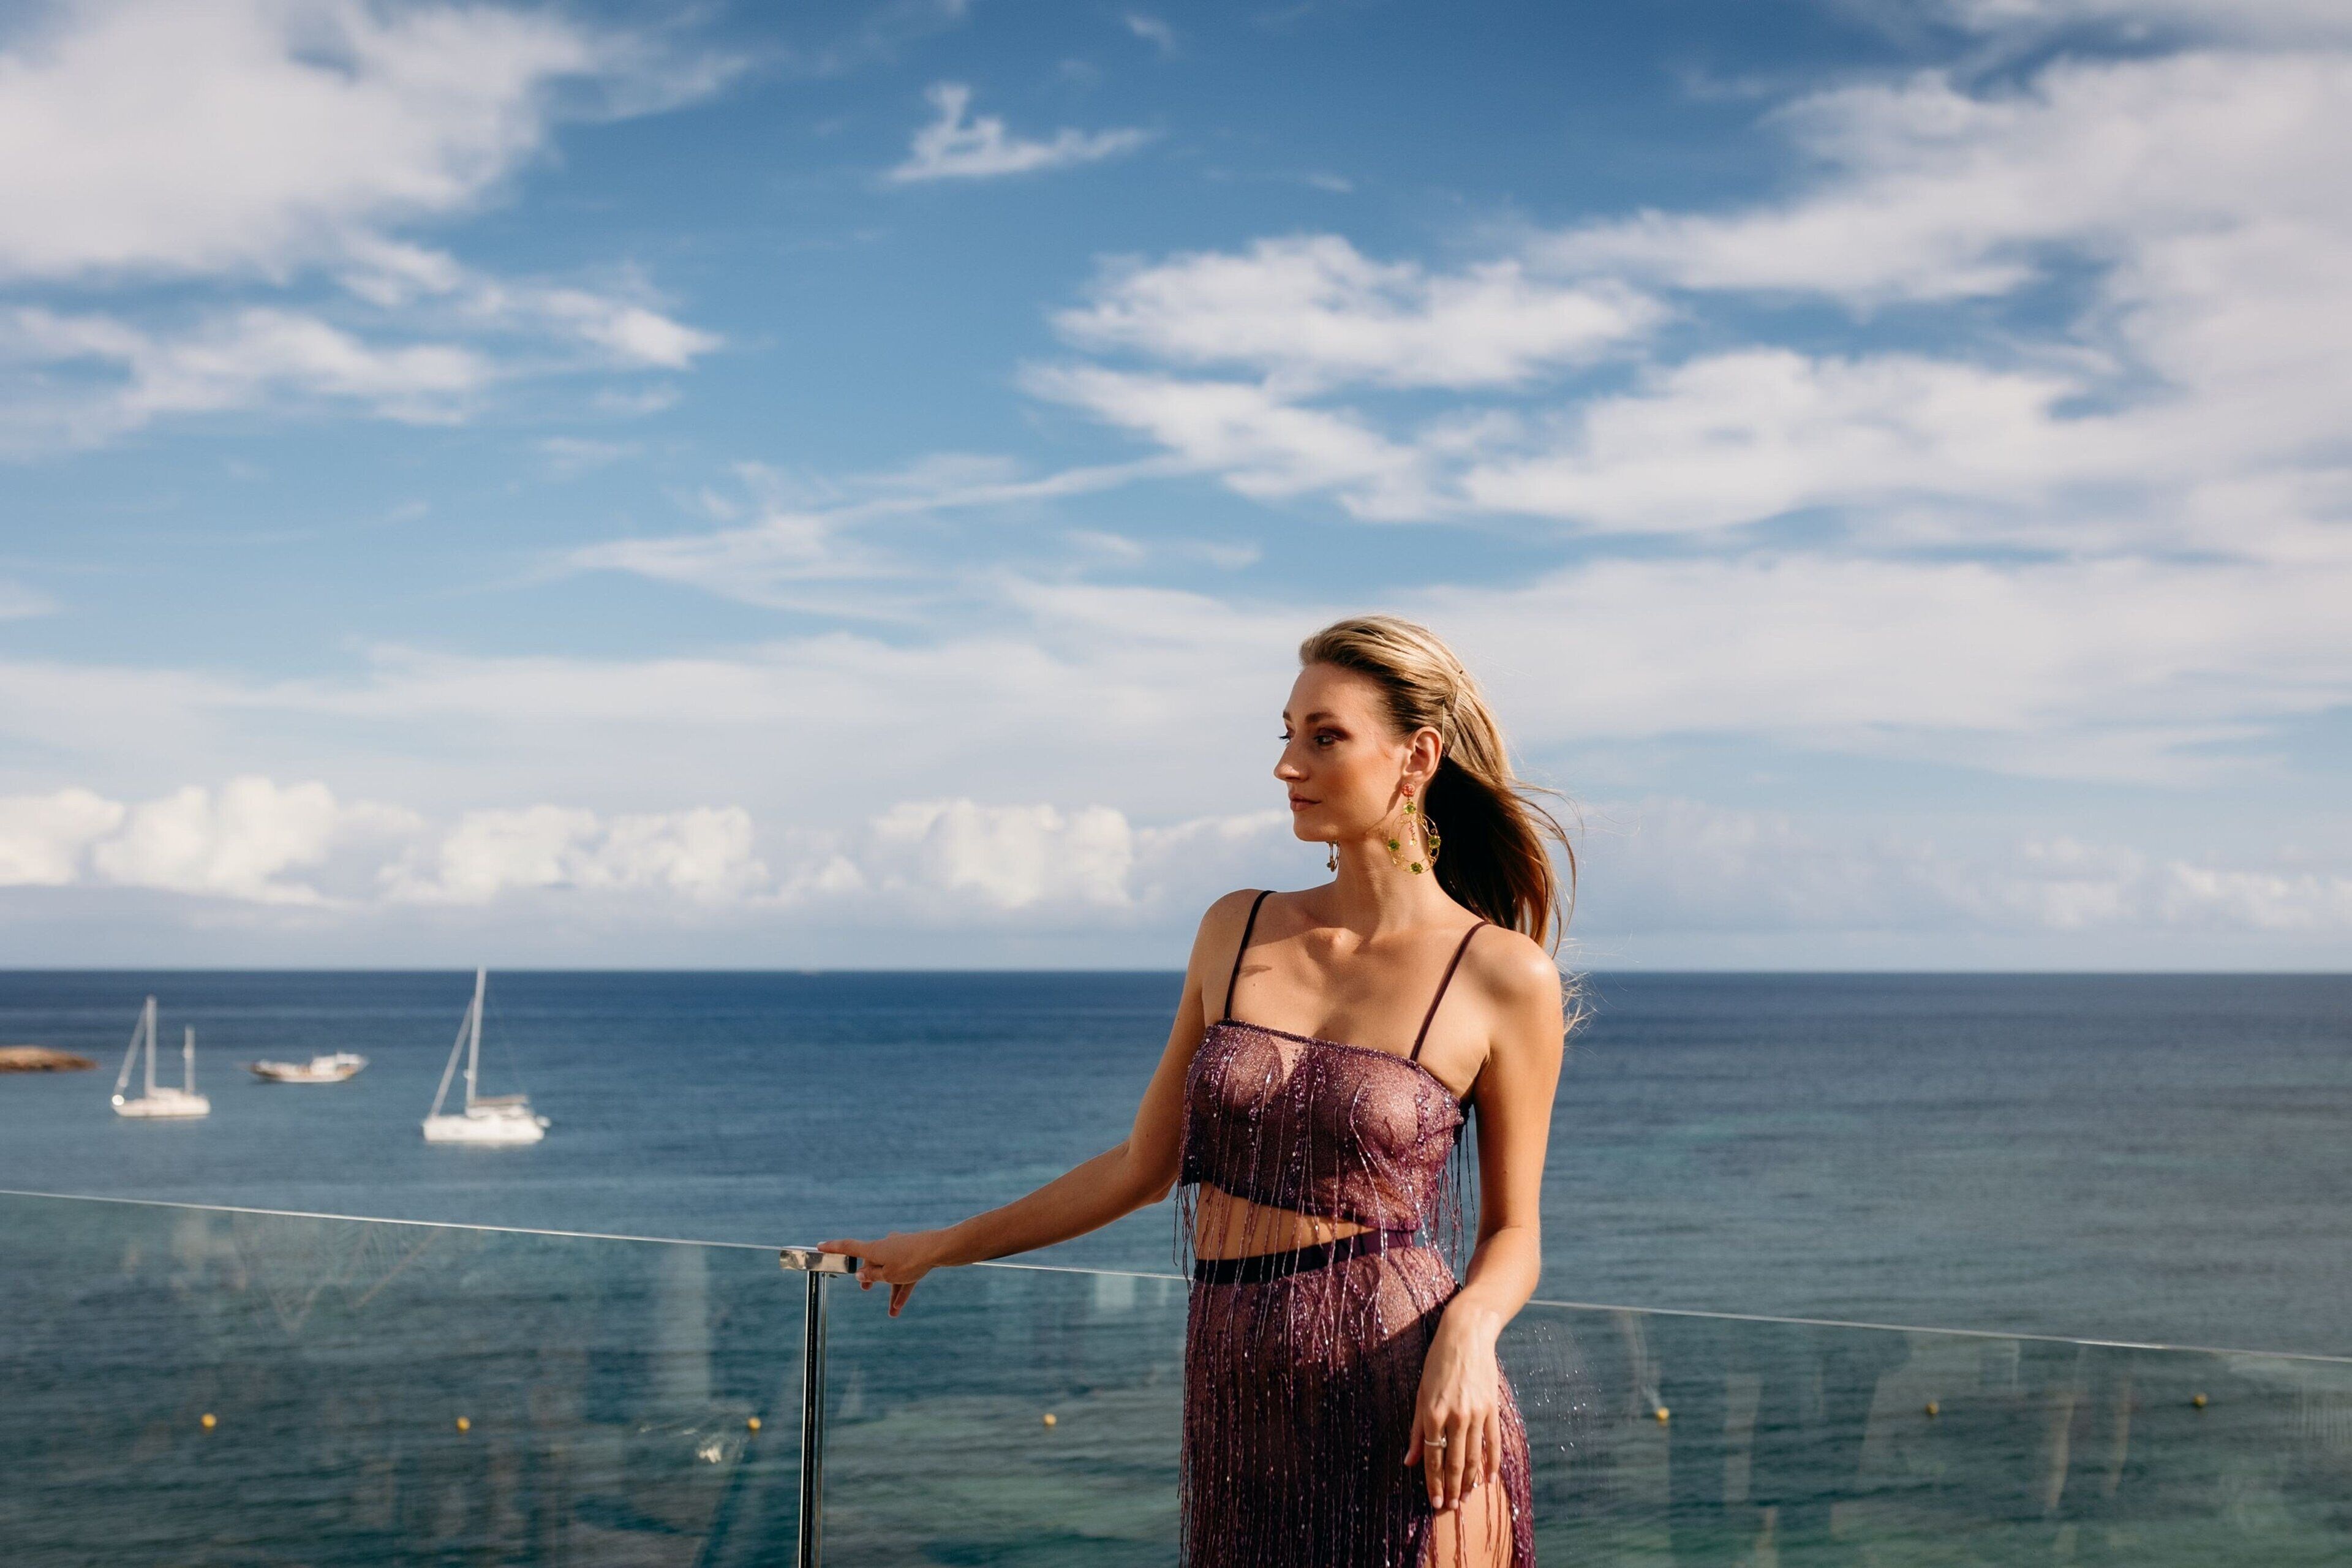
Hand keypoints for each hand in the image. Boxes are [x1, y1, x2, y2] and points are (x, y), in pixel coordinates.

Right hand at [817, 1230, 945, 1316]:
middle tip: (864, 1288)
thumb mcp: (888, 1275)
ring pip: (890, 1271)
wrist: (939, 1250)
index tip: (820, 1246)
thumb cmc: (911, 1261)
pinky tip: (900, 1308)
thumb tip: (860, 1273)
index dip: (833, 1247)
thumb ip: (872, 1276)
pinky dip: (902, 1288)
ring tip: (891, 1310)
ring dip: (889, 1290)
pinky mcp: (913, 1255)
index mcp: (874, 1249)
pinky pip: (904, 1273)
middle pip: (872, 1261)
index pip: (849, 1247)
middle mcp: (885, 1246)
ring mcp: (900, 1249)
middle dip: (869, 1276)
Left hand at [1402, 1307, 1501, 1512]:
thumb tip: (1408, 1461)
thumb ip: (1415, 1429)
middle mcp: (1455, 1415)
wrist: (1467, 1335)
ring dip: (1471, 1481)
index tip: (1435, 1501)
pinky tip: (1489, 1479)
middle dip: (1453, 1488)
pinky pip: (1493, 1442)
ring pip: (1475, 1456)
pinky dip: (1492, 1463)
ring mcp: (1476, 1412)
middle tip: (1452, 1508)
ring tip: (1467, 1498)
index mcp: (1433, 1412)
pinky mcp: (1492, 1408)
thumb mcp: (1420, 1393)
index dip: (1433, 1482)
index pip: (1432, 1456)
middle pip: (1455, 1462)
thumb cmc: (1437, 1363)